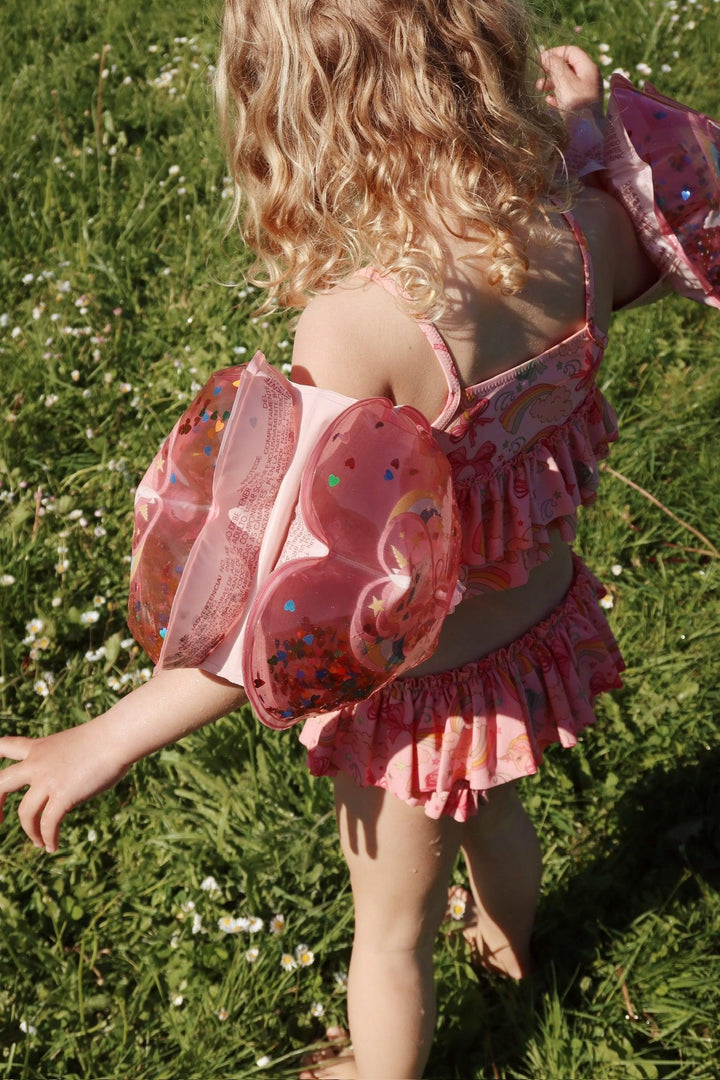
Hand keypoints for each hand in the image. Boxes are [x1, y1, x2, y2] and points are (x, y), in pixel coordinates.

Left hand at [0, 724, 129, 852]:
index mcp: (39, 747)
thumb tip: (72, 778)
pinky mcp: (62, 795)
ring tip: (38, 842)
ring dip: (30, 832)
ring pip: (24, 813)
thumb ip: (64, 762)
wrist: (116, 737)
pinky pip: (48, 824)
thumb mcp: (75, 745)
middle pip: (0, 784)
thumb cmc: (106, 737)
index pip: (5, 747)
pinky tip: (52, 846)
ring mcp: (47, 780)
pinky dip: (48, 838)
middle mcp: (37, 763)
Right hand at [539, 46, 602, 111]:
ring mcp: (585, 91)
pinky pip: (567, 95)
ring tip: (540, 89)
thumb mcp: (564, 81)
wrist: (587, 134)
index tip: (540, 60)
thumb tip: (547, 56)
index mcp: (588, 67)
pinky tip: (548, 101)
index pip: (571, 51)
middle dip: (551, 70)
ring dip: (551, 83)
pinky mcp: (581, 105)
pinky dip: (556, 95)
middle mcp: (589, 77)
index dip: (555, 52)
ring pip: (566, 81)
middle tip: (539, 76)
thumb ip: (555, 65)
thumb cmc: (576, 105)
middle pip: (568, 66)